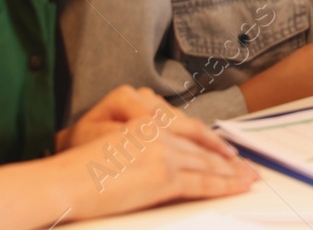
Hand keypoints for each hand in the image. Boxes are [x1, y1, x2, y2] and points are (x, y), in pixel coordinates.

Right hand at [62, 94, 256, 218]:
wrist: (63, 183)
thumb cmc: (78, 173)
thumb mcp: (114, 150)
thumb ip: (140, 152)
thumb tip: (159, 167)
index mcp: (145, 126)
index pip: (187, 134)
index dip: (210, 144)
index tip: (227, 152)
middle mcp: (158, 135)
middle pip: (202, 149)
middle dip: (228, 160)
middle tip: (248, 167)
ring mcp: (163, 155)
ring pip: (206, 165)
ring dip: (232, 174)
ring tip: (249, 178)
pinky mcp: (163, 177)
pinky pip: (201, 183)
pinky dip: (223, 186)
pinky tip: (237, 187)